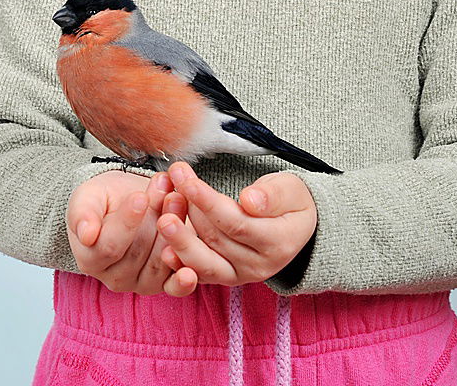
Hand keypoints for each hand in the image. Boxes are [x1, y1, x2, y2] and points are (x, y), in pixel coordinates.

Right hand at [66, 169, 198, 294]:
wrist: (124, 199)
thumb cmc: (103, 200)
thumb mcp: (87, 198)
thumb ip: (82, 214)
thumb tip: (86, 235)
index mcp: (90, 259)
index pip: (110, 245)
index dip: (126, 222)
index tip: (140, 197)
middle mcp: (114, 277)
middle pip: (139, 252)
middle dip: (156, 218)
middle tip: (167, 190)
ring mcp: (140, 283)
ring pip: (160, 262)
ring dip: (175, 231)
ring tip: (179, 199)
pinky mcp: (163, 283)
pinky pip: (173, 286)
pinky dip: (182, 279)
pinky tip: (190, 270)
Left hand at [157, 163, 317, 296]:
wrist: (294, 227)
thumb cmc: (290, 202)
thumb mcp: (290, 190)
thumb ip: (272, 195)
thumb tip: (250, 201)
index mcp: (278, 243)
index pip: (236, 223)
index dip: (209, 202)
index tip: (187, 180)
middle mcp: (259, 266)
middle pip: (216, 241)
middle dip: (189, 211)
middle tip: (170, 185)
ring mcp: (240, 275)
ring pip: (203, 262)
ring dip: (180, 239)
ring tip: (162, 215)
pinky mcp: (224, 277)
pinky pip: (198, 274)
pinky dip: (180, 262)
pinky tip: (164, 248)